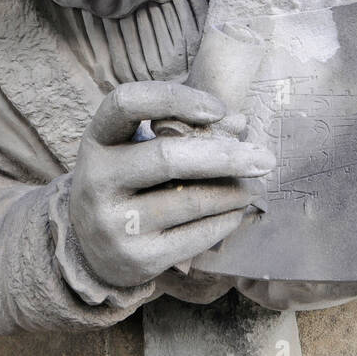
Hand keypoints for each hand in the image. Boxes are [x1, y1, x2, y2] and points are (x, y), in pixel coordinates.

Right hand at [70, 82, 273, 287]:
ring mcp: (113, 223)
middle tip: (265, 158)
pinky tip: (237, 212)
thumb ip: (185, 132)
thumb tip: (240, 124)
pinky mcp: (136, 257)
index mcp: (97, 140)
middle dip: (225, 156)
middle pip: (167, 157)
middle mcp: (96, 180)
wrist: (91, 250)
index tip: (218, 109)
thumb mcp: (138, 150)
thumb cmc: (127, 184)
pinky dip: (225, 221)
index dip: (174, 98)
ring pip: (189, 200)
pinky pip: (194, 235)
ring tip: (254, 186)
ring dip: (232, 192)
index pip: (127, 102)